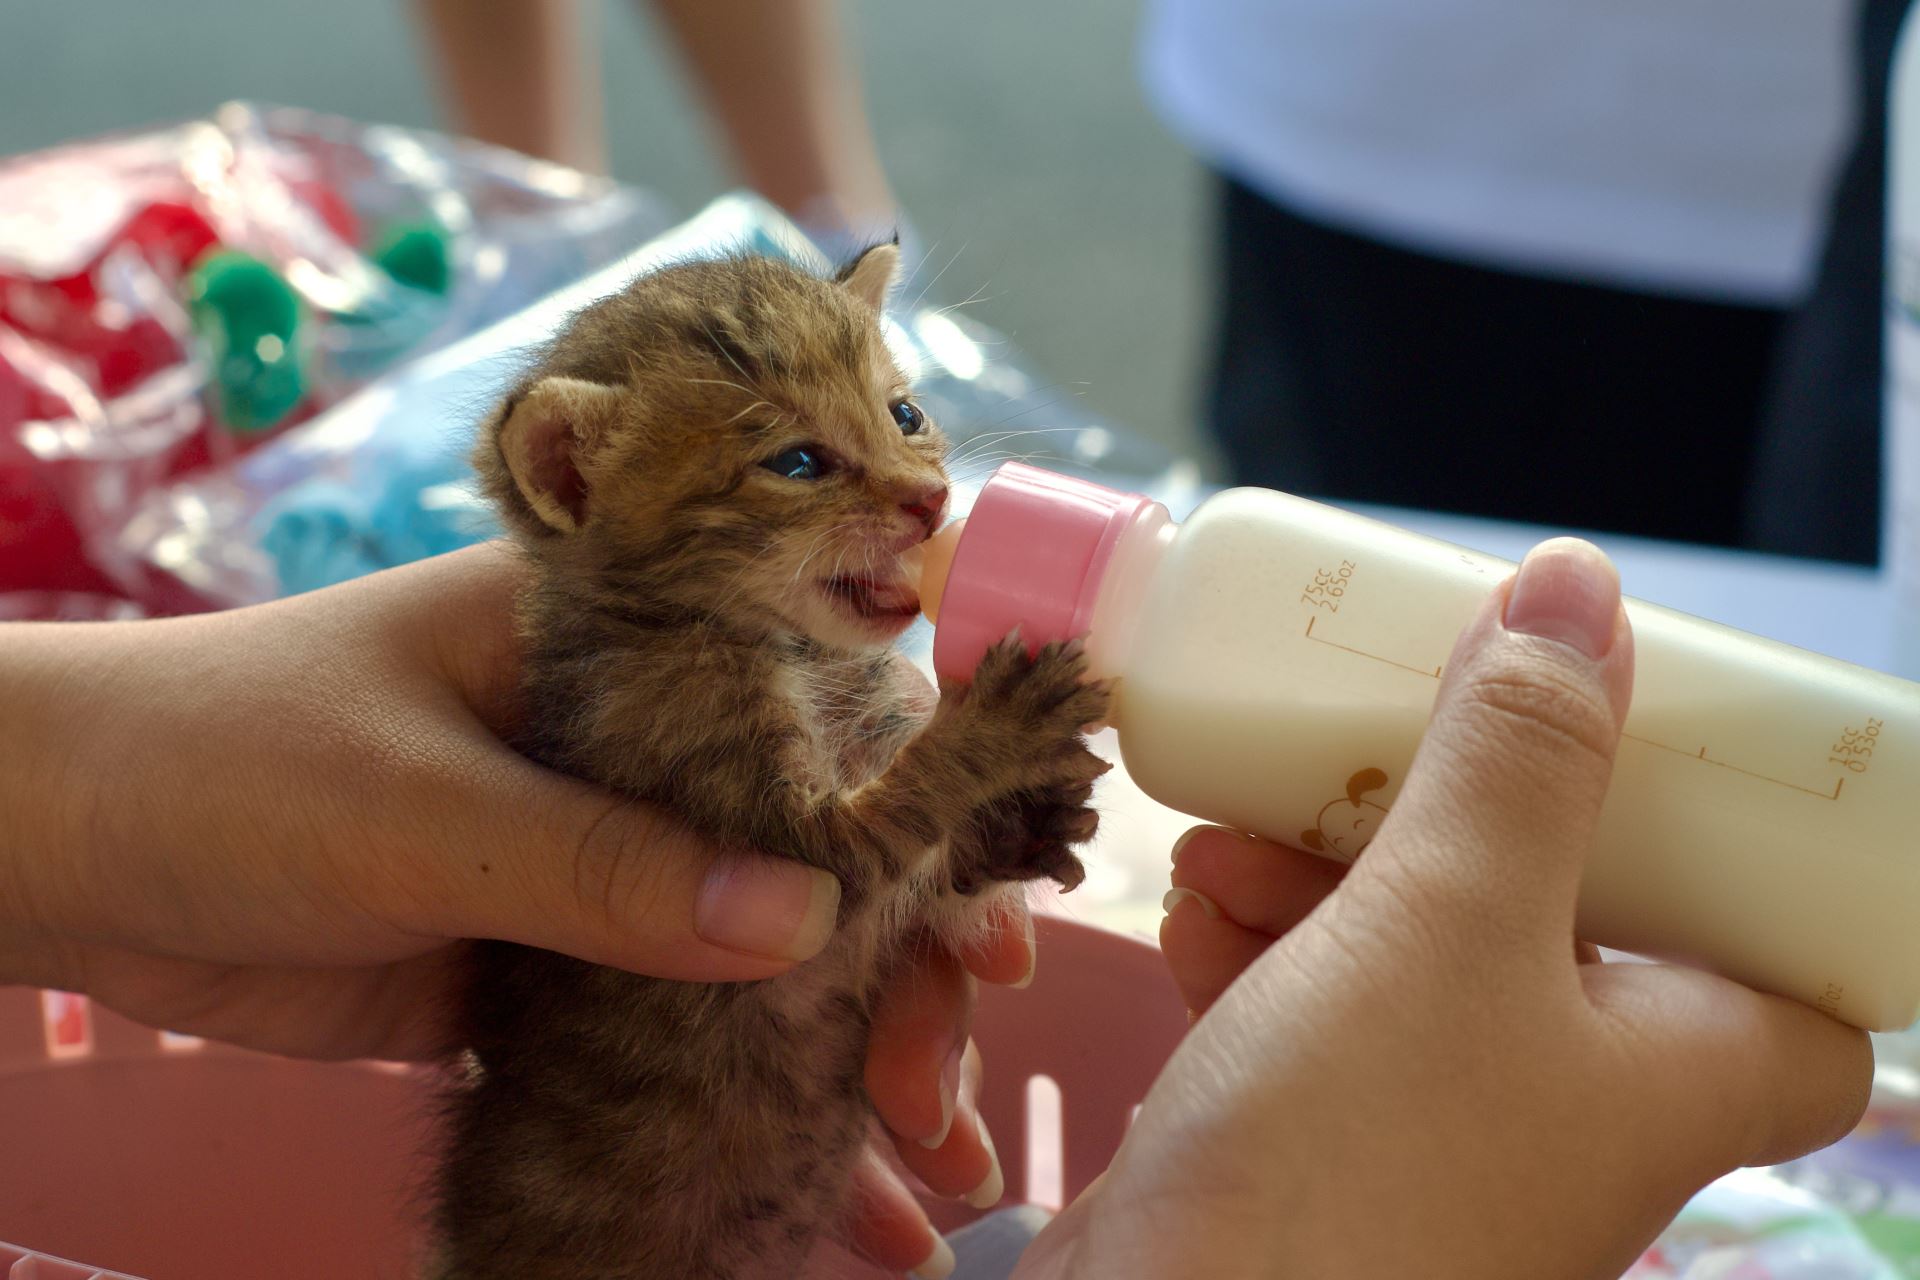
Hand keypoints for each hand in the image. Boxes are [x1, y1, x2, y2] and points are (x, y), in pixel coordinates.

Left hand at [0, 543, 1014, 1275]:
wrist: (57, 854)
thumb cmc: (226, 760)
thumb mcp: (417, 808)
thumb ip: (606, 866)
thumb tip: (806, 926)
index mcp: (616, 647)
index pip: (816, 698)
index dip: (923, 795)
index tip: (987, 906)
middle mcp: (629, 747)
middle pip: (812, 843)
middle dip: (895, 958)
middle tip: (943, 1069)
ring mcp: (590, 859)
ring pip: (754, 949)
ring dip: (835, 1046)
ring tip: (918, 1162)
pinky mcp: (543, 963)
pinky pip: (672, 1031)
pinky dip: (739, 1103)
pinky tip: (816, 1185)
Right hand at [1014, 539, 1870, 1278]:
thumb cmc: (1355, 1159)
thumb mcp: (1451, 923)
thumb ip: (1520, 756)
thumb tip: (1587, 591)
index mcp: (1673, 1072)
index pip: (1799, 982)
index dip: (1756, 872)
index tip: (1672, 762)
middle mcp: (1571, 1109)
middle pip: (1572, 922)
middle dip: (1462, 814)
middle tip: (1397, 733)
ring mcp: (1438, 1132)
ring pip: (1420, 954)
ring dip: (1326, 868)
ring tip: (1236, 831)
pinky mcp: (1319, 1144)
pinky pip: (1314, 1009)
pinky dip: (1262, 945)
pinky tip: (1194, 909)